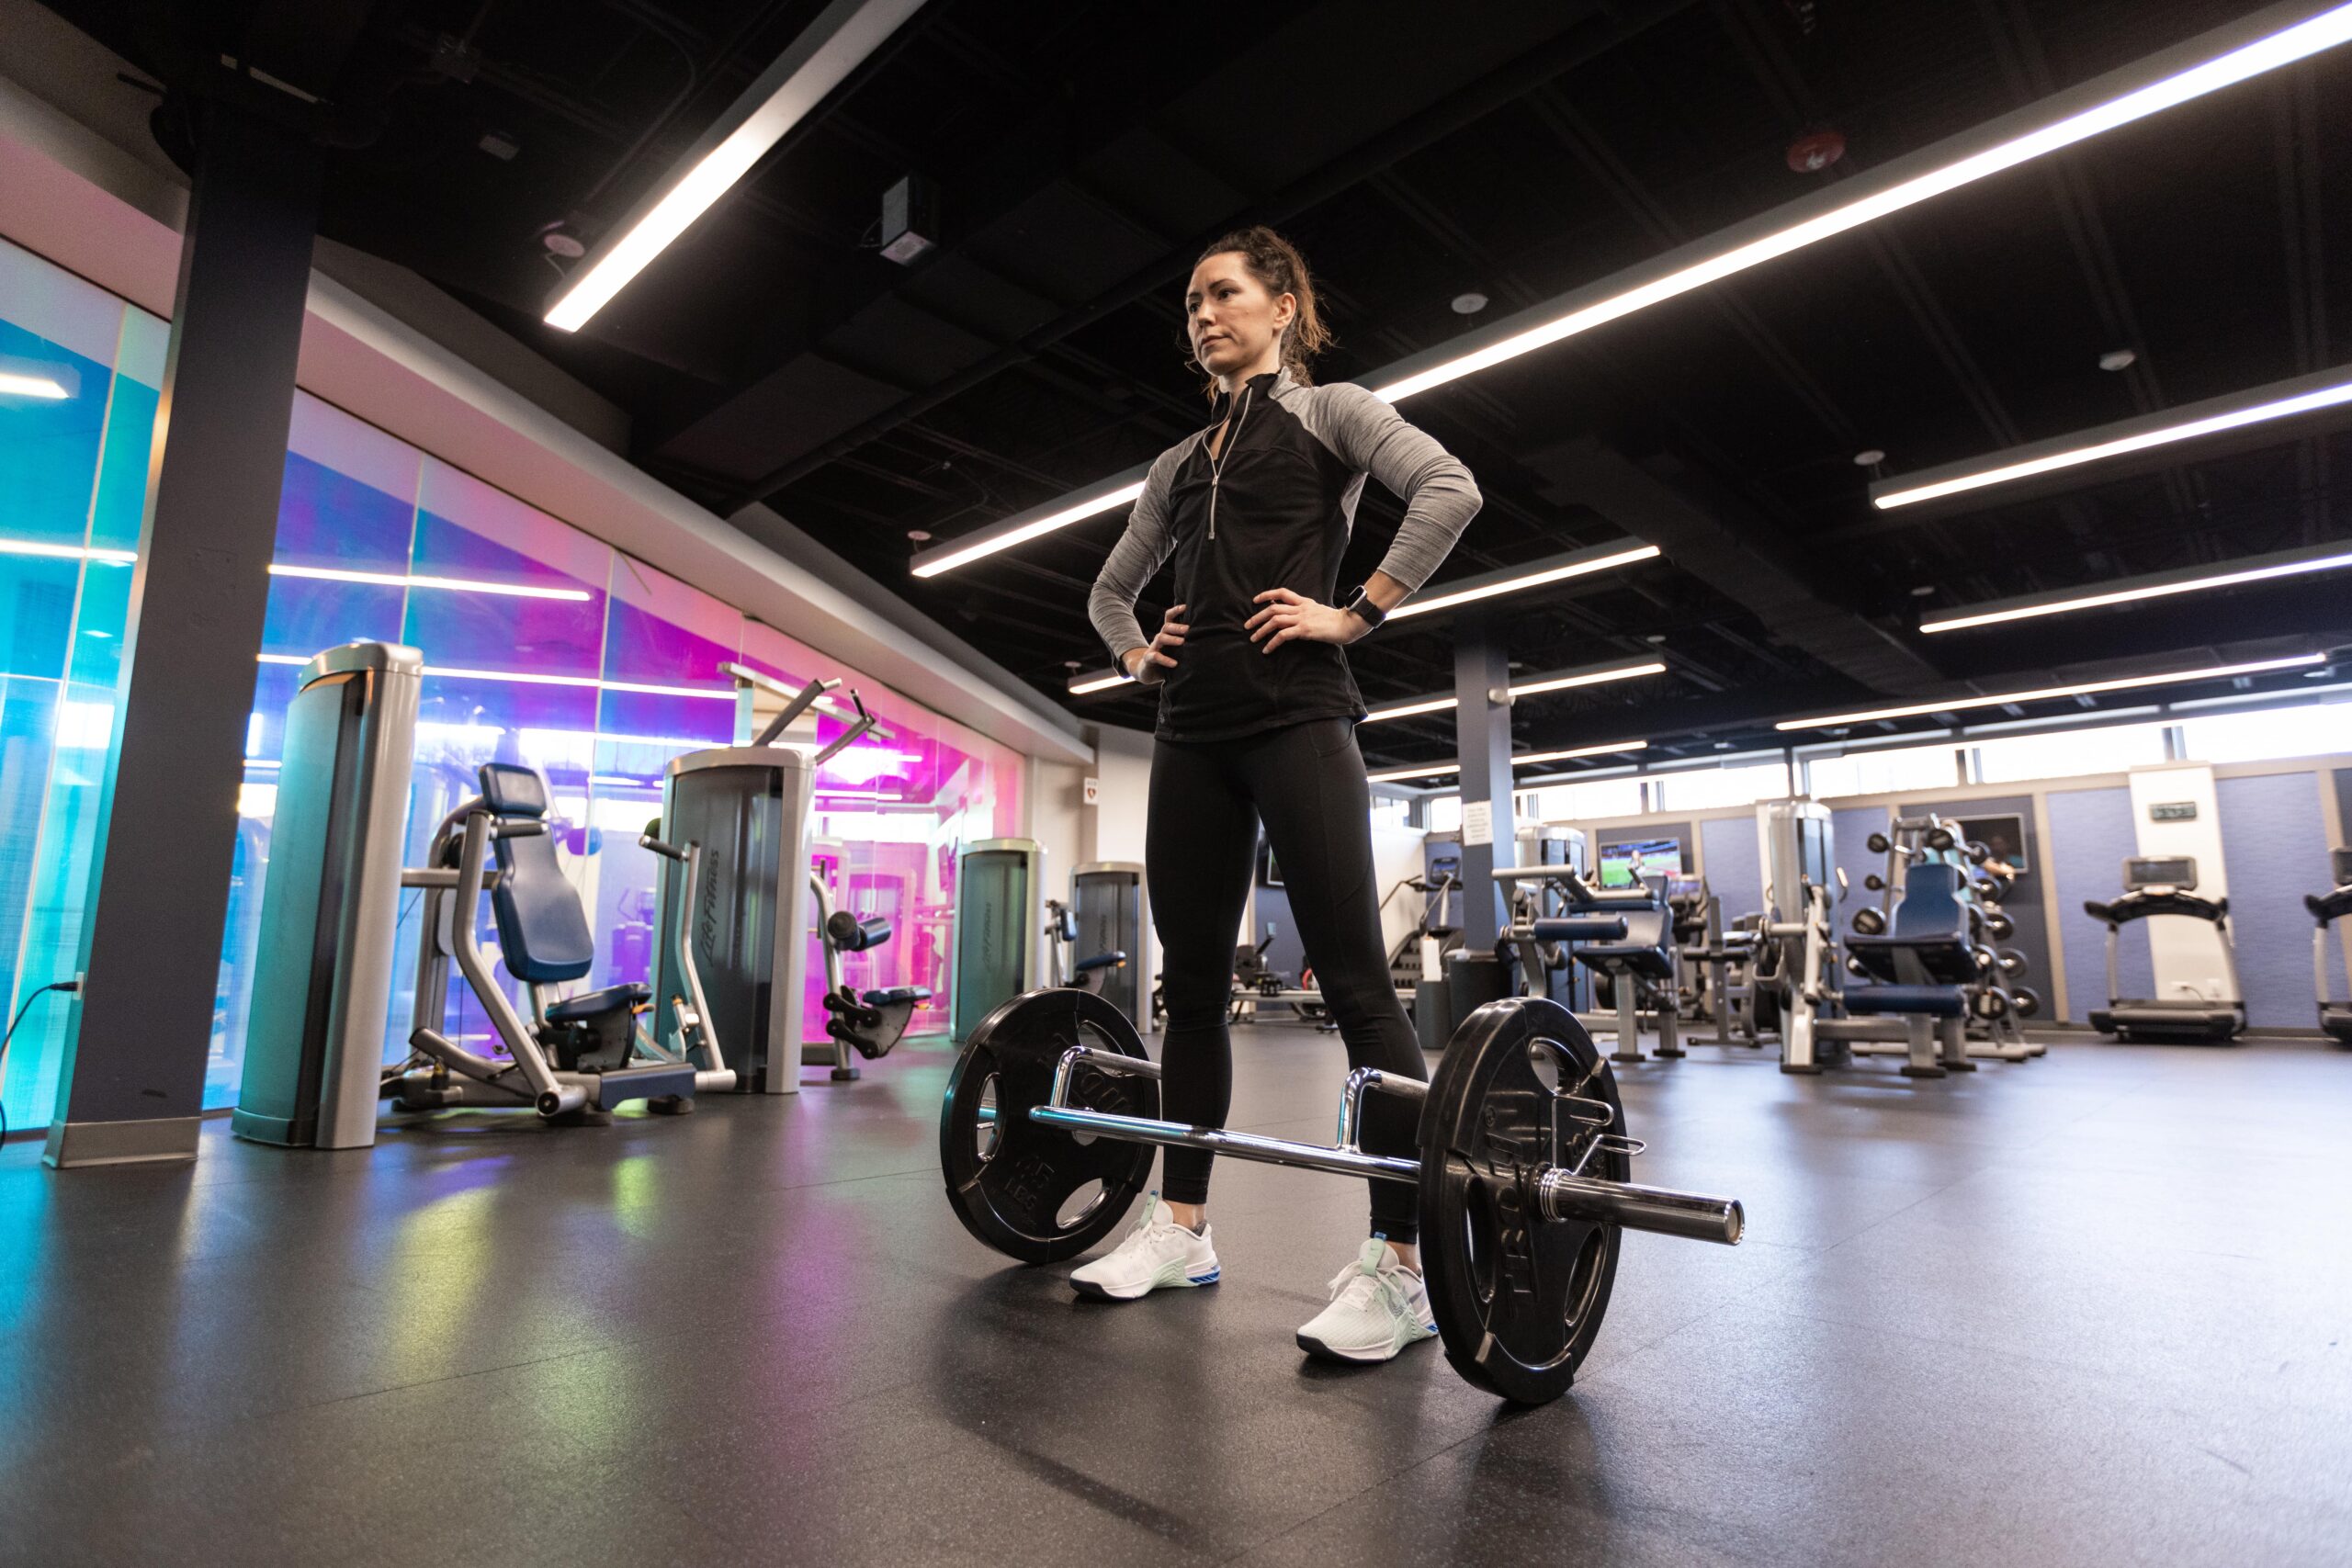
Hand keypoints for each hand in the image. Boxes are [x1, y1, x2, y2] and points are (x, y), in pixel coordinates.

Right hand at [1124, 603, 1187, 684]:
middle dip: (1176, 627)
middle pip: (1166, 627)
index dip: (1175, 611)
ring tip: (1182, 642)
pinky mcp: (1149, 659)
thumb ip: (1187, 643)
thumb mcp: (1176, 649)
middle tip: (1187, 629)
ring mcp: (1153, 647)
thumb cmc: (1166, 658)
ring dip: (1171, 639)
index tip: (1185, 607)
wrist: (1147, 671)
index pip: (1169, 618)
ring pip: (1160, 638)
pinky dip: (1165, 660)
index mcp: (1166, 633)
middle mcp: (1159, 638)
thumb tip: (1207, 638)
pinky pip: (1156, 657)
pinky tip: (1174, 663)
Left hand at [1246, 588, 1362, 651]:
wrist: (1348, 623)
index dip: (1267, 595)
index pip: (1282, 592)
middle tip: (1247, 625)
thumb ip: (1306, 612)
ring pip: (1275, 620)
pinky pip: (1283, 635)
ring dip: (1261, 629)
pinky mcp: (1305, 630)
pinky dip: (1272, 642)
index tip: (1256, 600)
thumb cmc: (1336, 621)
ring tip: (1253, 638)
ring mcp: (1302, 618)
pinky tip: (1267, 649)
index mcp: (1304, 602)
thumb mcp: (1318, 611)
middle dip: (1257, 616)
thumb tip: (1293, 617)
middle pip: (1273, 607)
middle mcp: (1301, 608)